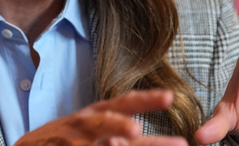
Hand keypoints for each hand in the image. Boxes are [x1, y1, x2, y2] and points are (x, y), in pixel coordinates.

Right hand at [15, 89, 187, 145]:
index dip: (146, 100)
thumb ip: (122, 133)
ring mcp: (70, 141)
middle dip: (120, 125)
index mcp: (97, 113)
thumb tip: (157, 138)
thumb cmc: (68, 139)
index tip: (170, 97)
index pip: (124, 103)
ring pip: (91, 142)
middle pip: (104, 121)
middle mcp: (84, 125)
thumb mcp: (95, 127)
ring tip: (120, 141)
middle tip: (136, 129)